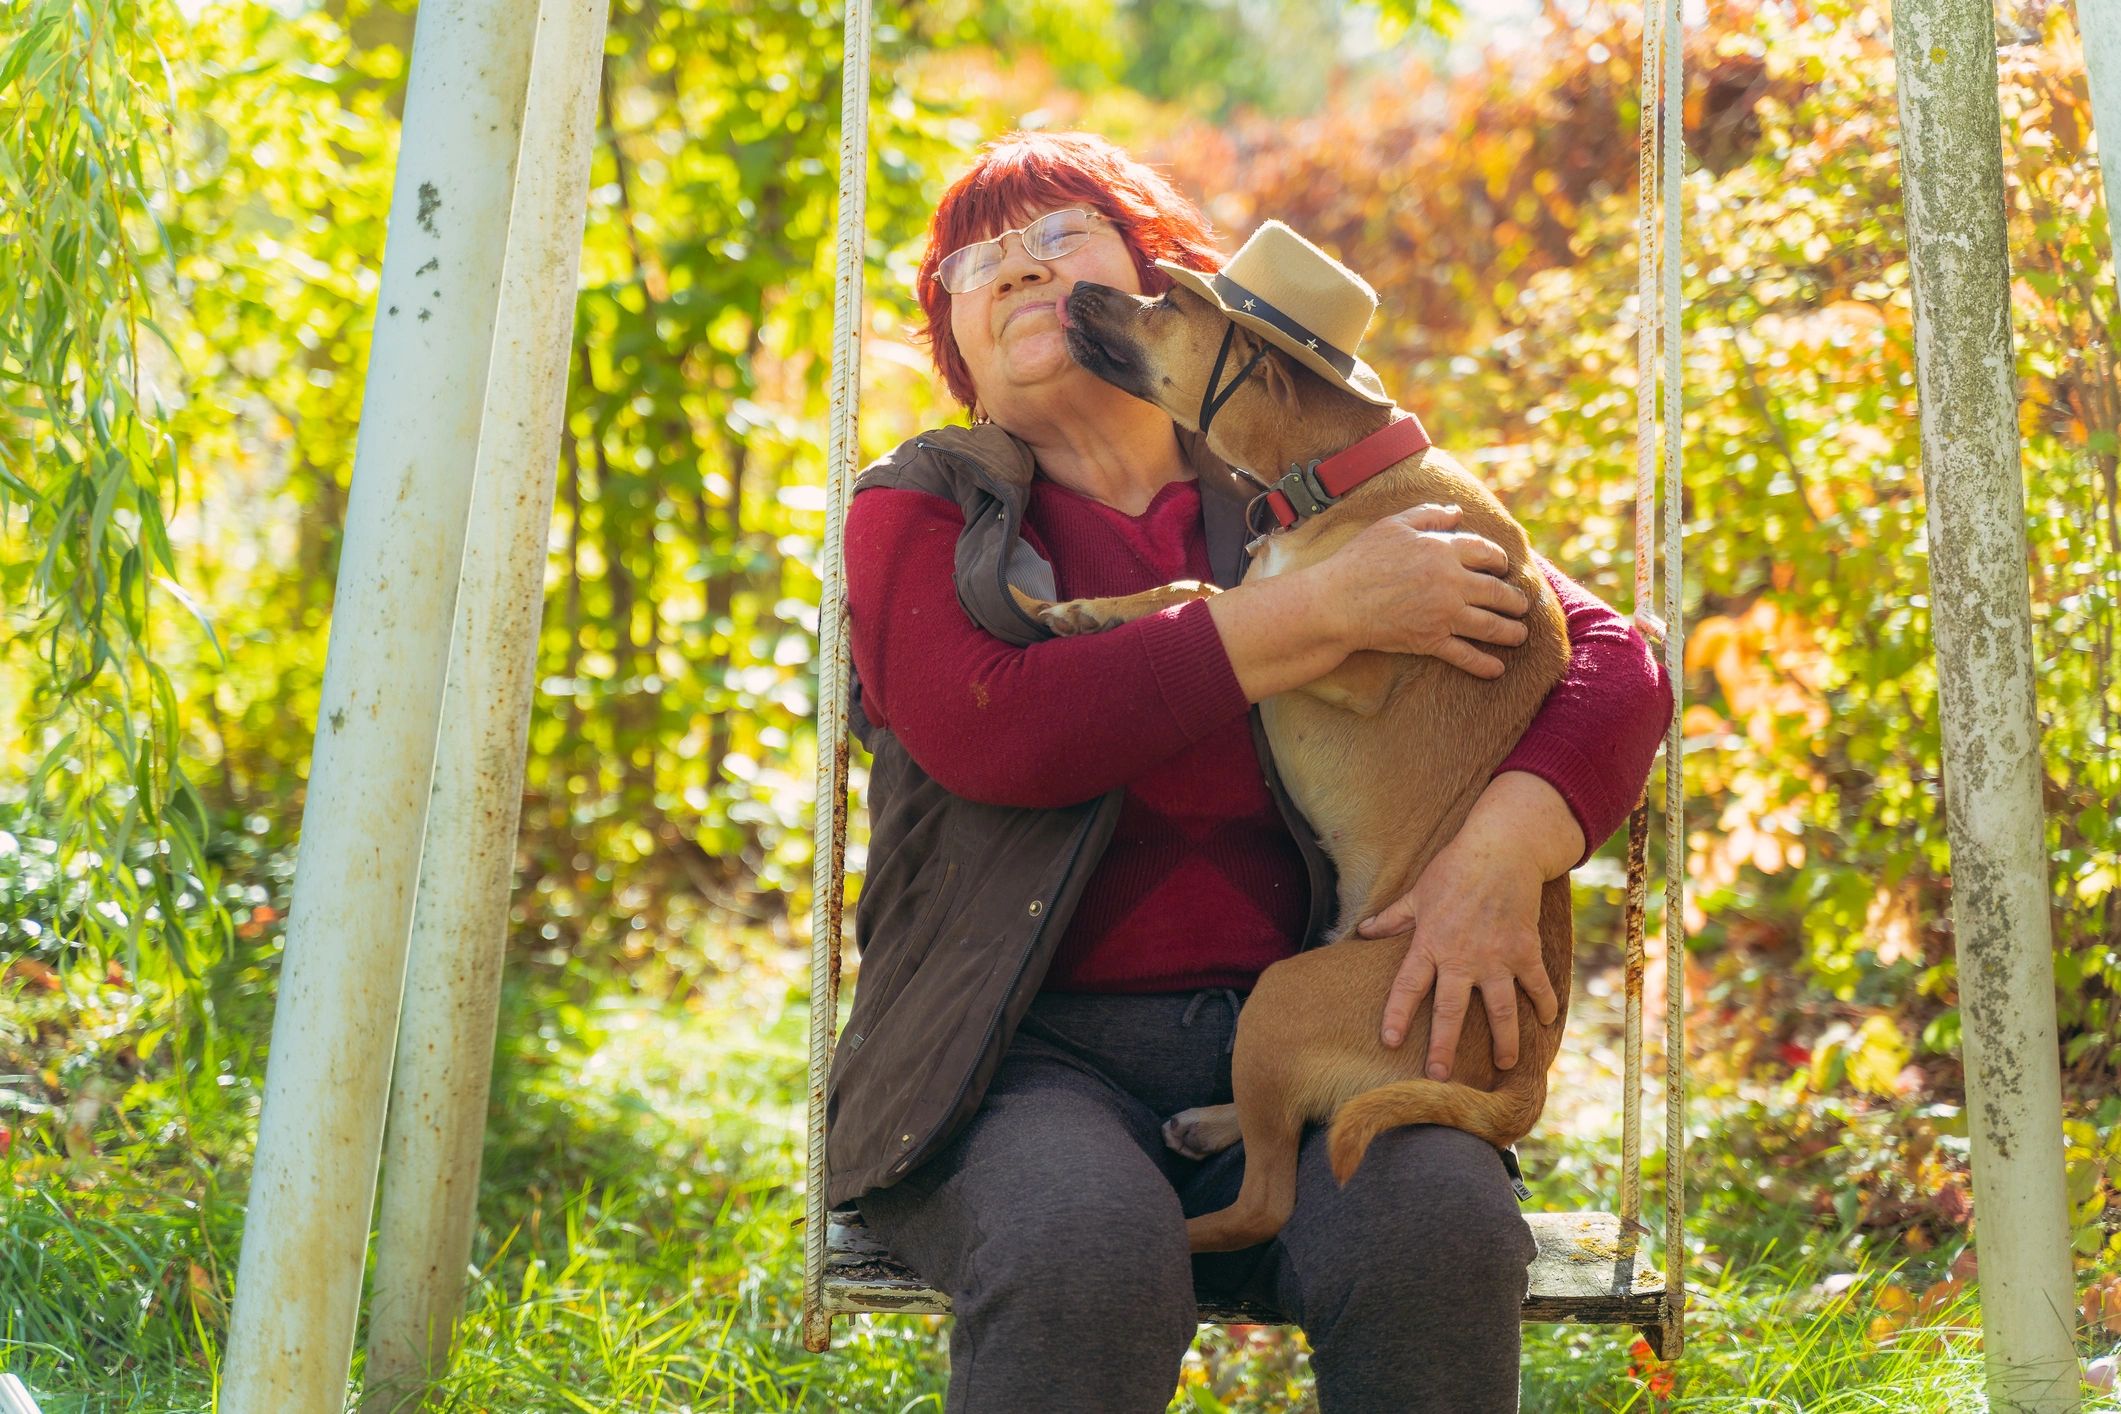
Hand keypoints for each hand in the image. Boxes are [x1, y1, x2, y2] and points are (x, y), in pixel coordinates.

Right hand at [1309, 504, 1529, 677]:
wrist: (1337, 601)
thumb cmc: (1359, 560)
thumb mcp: (1392, 525)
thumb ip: (1427, 515)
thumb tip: (1456, 512)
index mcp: (1443, 550)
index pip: (1486, 553)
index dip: (1500, 560)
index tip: (1504, 567)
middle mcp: (1451, 582)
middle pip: (1498, 591)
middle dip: (1515, 600)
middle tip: (1521, 605)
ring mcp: (1444, 613)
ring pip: (1490, 624)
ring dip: (1511, 631)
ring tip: (1520, 635)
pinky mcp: (1431, 640)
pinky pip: (1465, 655)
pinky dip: (1484, 664)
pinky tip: (1497, 669)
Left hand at [1358, 825, 1559, 1077]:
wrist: (1502, 849)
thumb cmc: (1455, 868)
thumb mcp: (1417, 893)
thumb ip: (1392, 918)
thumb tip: (1361, 931)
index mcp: (1430, 944)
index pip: (1407, 987)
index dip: (1397, 1016)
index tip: (1390, 1042)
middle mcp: (1461, 958)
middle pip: (1450, 1011)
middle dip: (1443, 1047)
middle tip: (1439, 1078)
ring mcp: (1496, 958)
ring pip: (1500, 1010)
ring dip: (1503, 1040)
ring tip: (1504, 1064)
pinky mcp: (1525, 951)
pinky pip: (1536, 984)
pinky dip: (1545, 1003)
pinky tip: (1549, 1021)